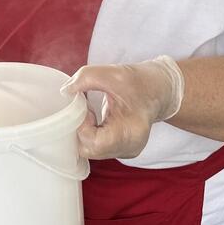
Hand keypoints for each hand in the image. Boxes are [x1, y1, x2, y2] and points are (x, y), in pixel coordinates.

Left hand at [61, 56, 184, 159]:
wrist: (158, 90)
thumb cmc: (139, 82)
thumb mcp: (112, 73)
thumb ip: (86, 78)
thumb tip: (65, 91)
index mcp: (131, 133)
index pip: (95, 143)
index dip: (82, 126)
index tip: (86, 108)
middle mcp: (129, 148)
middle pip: (90, 150)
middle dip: (80, 129)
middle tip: (86, 110)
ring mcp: (125, 151)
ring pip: (90, 150)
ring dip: (84, 131)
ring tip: (92, 113)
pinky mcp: (120, 149)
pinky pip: (96, 148)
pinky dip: (90, 134)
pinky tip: (96, 119)